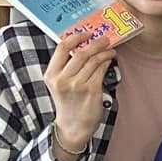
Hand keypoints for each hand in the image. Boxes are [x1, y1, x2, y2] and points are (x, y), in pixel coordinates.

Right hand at [42, 35, 114, 160]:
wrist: (73, 126)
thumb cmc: (68, 103)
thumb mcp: (59, 84)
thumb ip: (66, 67)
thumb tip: (83, 46)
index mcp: (51, 75)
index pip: (61, 48)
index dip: (75, 38)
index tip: (85, 33)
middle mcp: (62, 80)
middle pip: (80, 53)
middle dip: (95, 43)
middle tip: (104, 39)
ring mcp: (77, 85)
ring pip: (93, 61)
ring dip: (104, 52)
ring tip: (110, 49)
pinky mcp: (91, 91)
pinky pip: (101, 71)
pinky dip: (106, 62)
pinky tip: (110, 60)